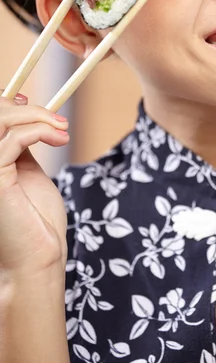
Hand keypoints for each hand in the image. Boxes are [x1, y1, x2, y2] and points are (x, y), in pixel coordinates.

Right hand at [0, 93, 69, 278]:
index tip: (31, 103)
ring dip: (36, 116)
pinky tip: (60, 139)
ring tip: (62, 128)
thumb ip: (17, 143)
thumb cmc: (35, 220)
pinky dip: (40, 131)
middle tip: (58, 120)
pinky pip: (13, 139)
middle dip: (25, 109)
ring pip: (0, 121)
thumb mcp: (26, 171)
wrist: (38, 259)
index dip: (3, 103)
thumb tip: (24, 112)